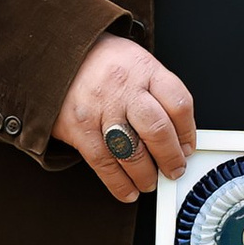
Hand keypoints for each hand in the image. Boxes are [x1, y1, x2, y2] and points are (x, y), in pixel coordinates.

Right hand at [52, 33, 196, 201]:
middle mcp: (123, 88)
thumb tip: (178, 137)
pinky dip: (118, 183)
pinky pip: (103, 162)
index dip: (187, 133)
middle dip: (171, 158)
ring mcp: (99, 108)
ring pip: (131, 151)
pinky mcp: (78, 127)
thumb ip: (157, 94)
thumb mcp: (137, 64)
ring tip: (150, 182)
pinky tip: (128, 190)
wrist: (56, 54)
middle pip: (158, 130)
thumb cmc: (102, 63)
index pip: (179, 104)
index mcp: (144, 69)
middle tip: (174, 170)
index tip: (187, 149)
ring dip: (146, 175)